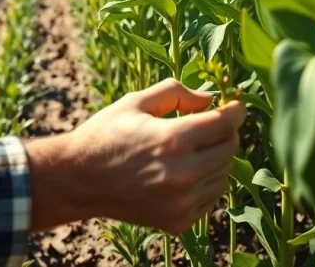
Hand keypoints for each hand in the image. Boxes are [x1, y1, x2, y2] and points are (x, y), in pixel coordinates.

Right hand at [26, 78, 245, 233]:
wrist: (78, 180)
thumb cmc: (105, 135)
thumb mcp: (135, 102)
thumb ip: (176, 93)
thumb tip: (210, 100)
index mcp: (173, 140)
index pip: (224, 124)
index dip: (235, 111)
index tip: (236, 105)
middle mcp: (182, 174)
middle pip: (229, 149)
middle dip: (225, 133)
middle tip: (211, 125)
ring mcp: (181, 202)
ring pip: (223, 175)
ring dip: (216, 159)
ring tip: (192, 149)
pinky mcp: (178, 221)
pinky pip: (210, 198)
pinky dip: (205, 183)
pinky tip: (184, 172)